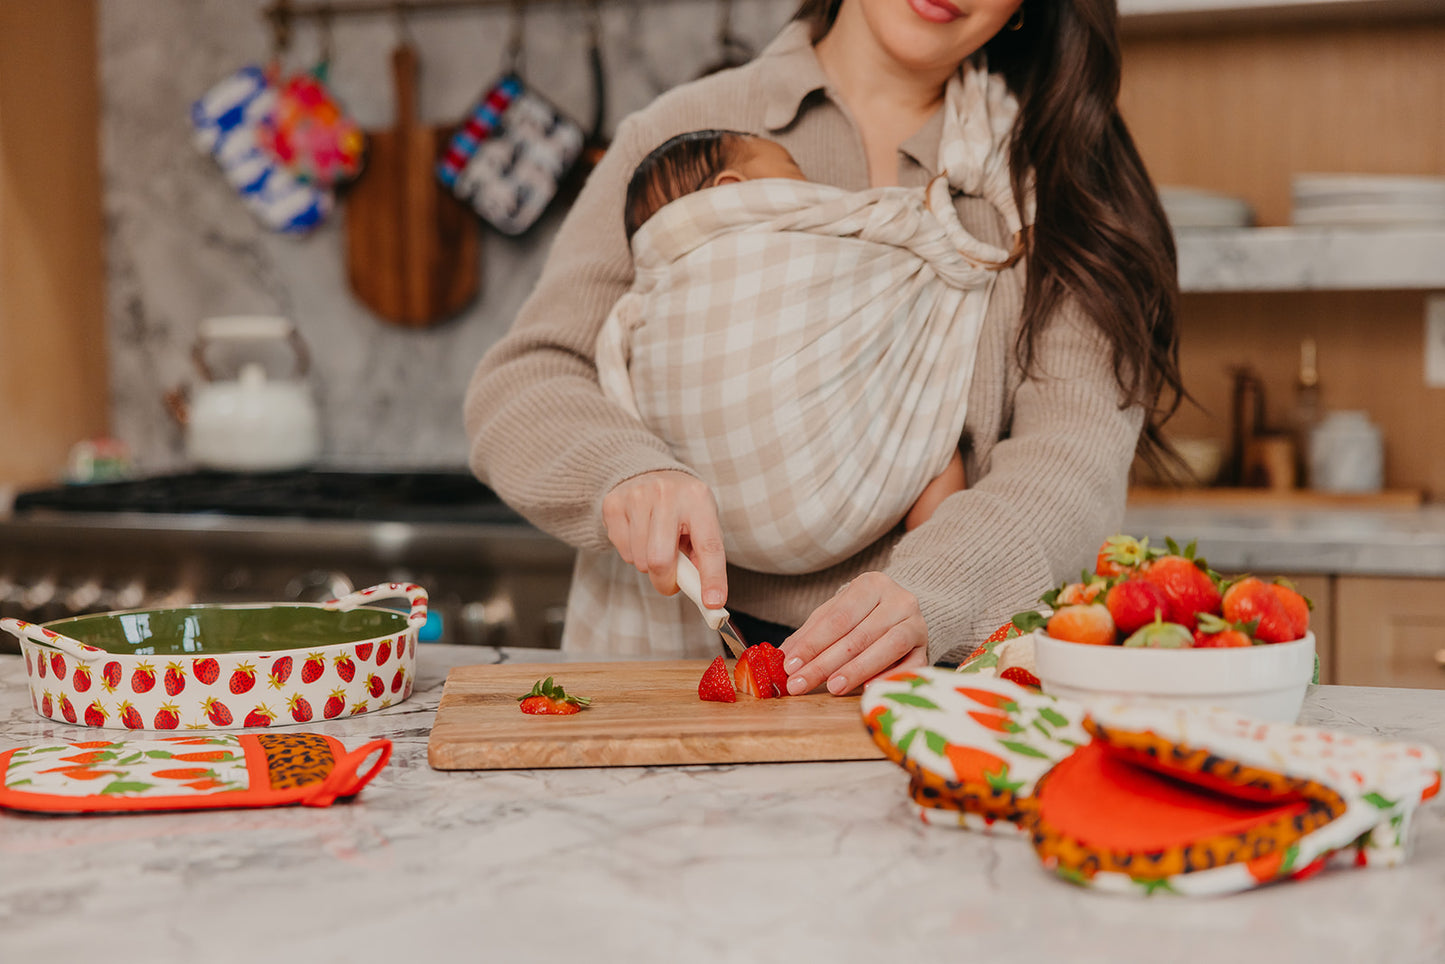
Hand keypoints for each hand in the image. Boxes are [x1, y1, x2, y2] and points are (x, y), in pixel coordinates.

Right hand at [601, 470, 727, 604]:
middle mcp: (667, 494)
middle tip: (670, 579)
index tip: (712, 602)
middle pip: (661, 560)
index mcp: (698, 499)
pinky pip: (621, 549)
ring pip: (638, 559)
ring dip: (647, 563)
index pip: (708, 545)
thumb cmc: (681, 507)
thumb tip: (707, 596)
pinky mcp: (613, 503)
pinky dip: (631, 551)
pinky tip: (638, 532)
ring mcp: (637, 496)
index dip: (712, 577)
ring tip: (654, 542)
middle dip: (665, 580)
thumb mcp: (701, 522)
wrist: (646, 472)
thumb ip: (704, 558)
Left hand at [779, 572, 928, 695]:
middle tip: (800, 684)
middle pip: (858, 635)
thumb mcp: (833, 616)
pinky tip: (870, 689)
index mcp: (871, 584)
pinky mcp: (926, 648)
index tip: (790, 665)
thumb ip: (809, 634)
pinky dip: (891, 677)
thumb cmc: (861, 615)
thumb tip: (781, 656)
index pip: (838, 618)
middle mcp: (899, 600)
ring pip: (887, 647)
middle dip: (825, 663)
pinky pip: (912, 665)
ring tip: (833, 687)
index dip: (812, 643)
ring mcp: (916, 624)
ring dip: (857, 670)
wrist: (901, 612)